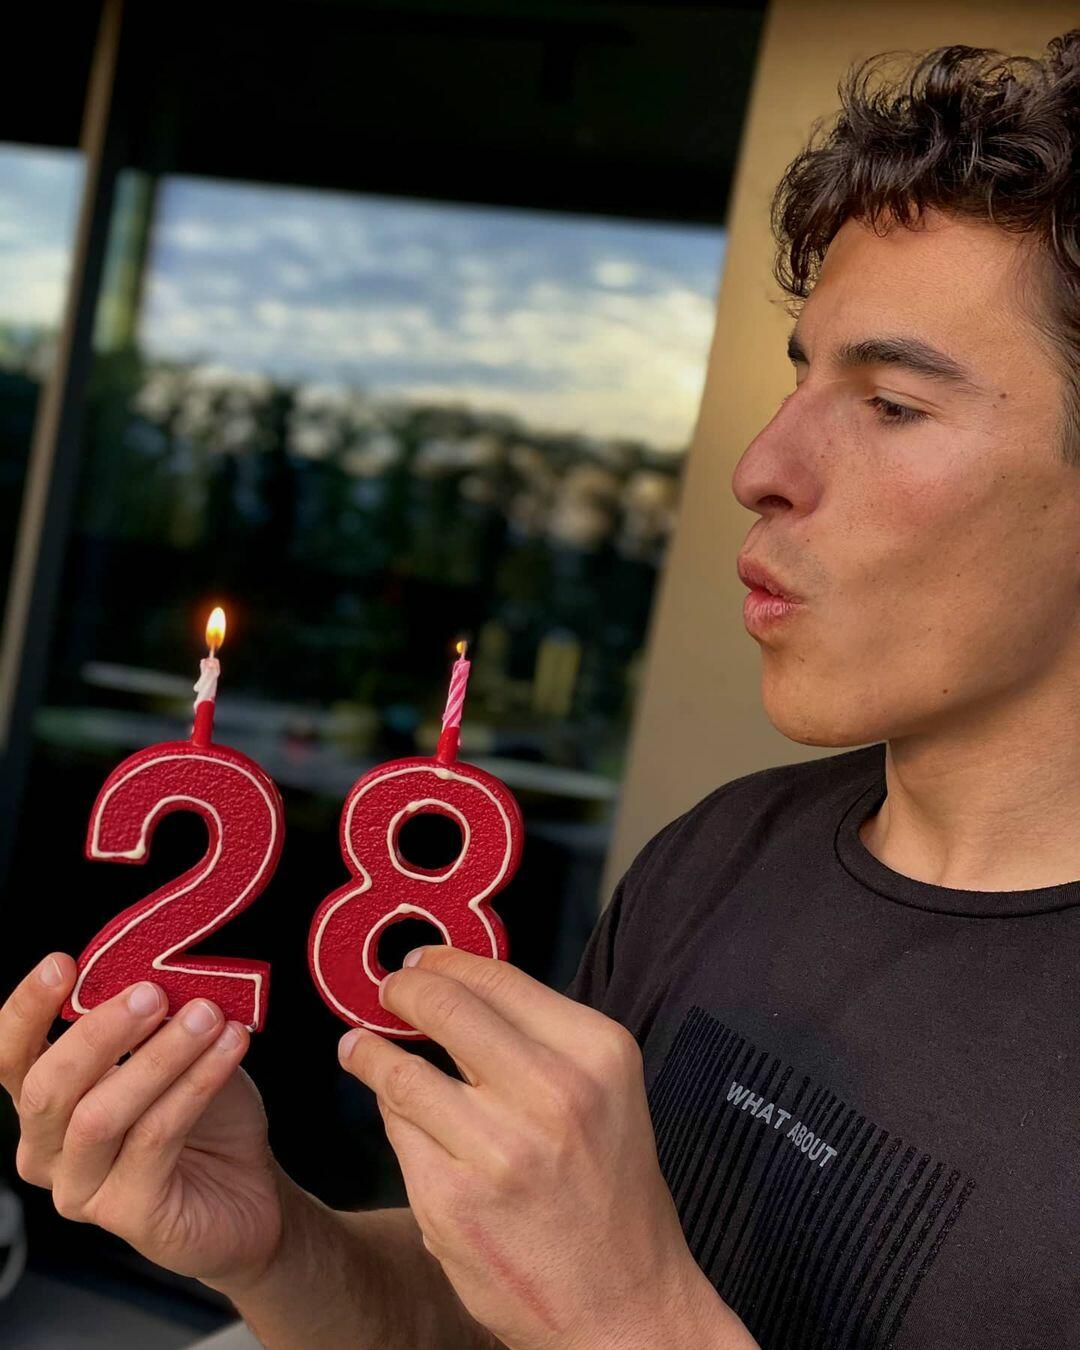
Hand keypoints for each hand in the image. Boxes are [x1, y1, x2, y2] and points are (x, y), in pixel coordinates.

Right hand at [0, 953, 287, 1289]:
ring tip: (207, 1015)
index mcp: (49, 1103)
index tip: (61, 964)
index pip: (12, 1057)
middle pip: (48, 1088)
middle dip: (99, 1031)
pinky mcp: (129, 1213)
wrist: (250, 1189)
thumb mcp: (173, 1053)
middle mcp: (49, 1150)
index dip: (27, 1011)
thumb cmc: (205, 1116)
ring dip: (159, 1056)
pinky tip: (229, 1049)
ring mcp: (82, 1188)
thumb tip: (150, 970)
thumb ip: (149, 1021)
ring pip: (100, 1115)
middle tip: (152, 992)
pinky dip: (195, 1085)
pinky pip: (154, 1139)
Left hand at [338, 947, 750, 1349]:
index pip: (498, 978)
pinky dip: (387, 1111)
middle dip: (403, 990)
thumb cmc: (610, 1190)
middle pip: (445, 1008)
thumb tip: (461, 985)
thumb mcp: (605, 1090)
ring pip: (403, 1070)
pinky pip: (398, 1131)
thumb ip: (542, 1036)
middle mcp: (553, 1093)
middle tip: (387, 990)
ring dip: (370, 1050)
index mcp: (596, 1053)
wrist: (624, 1303)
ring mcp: (499, 1150)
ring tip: (360, 1046)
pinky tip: (389, 1105)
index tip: (421, 962)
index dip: (446, 962)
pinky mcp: (452, 1202)